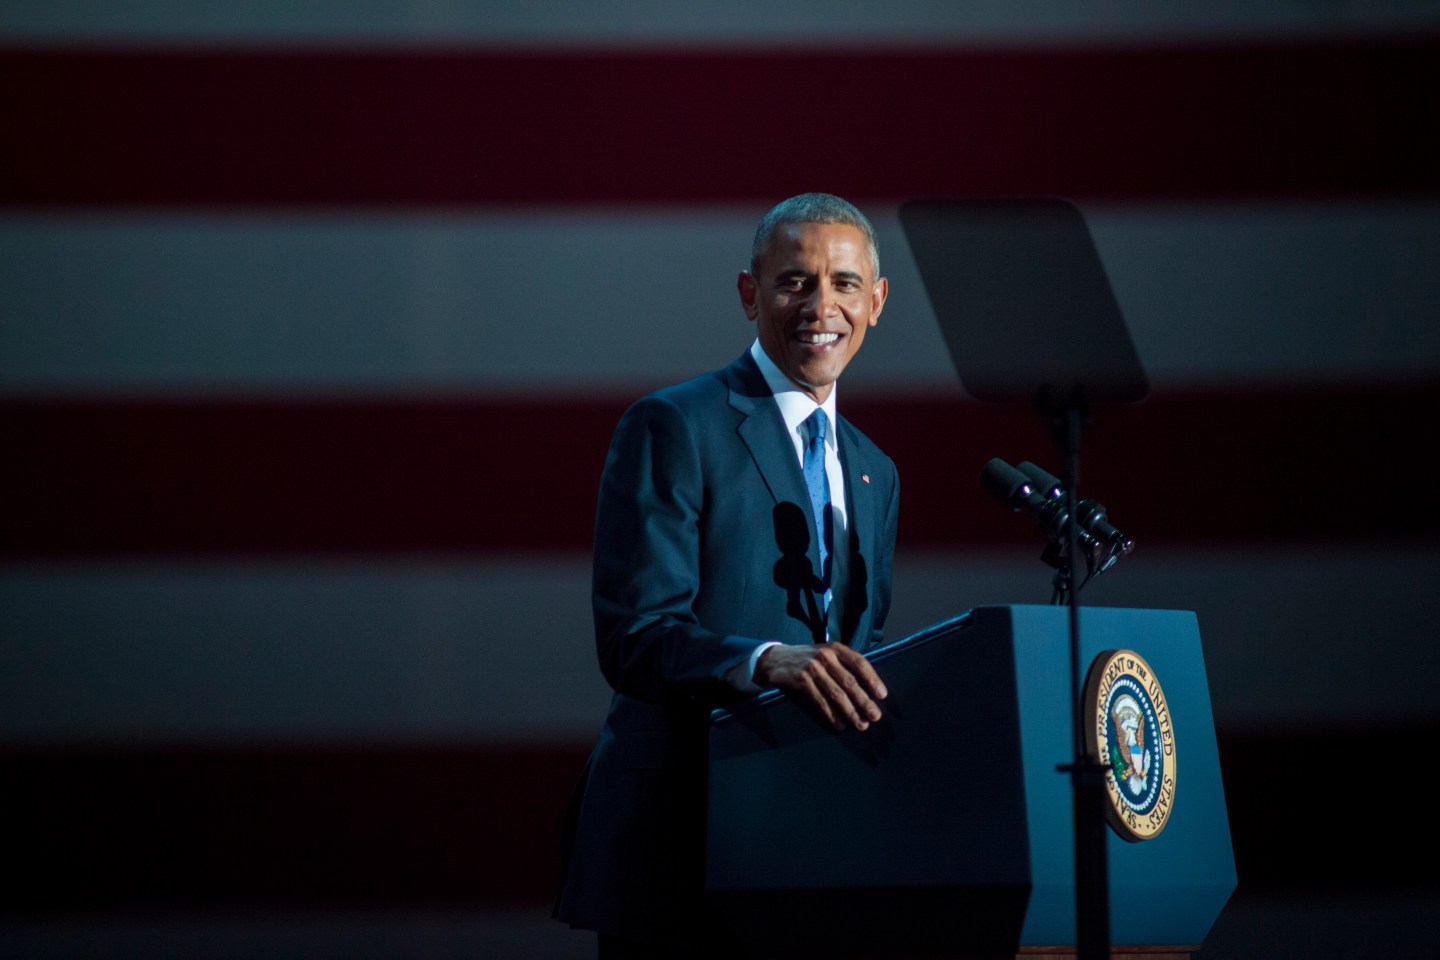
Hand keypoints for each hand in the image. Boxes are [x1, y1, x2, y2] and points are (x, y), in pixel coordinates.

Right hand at [754, 643, 887, 731]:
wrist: (775, 659)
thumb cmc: (807, 660)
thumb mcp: (826, 654)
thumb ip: (844, 666)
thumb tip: (868, 690)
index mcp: (836, 648)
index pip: (859, 662)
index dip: (872, 679)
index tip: (882, 695)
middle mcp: (825, 655)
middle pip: (849, 681)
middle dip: (864, 701)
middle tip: (875, 716)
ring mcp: (812, 668)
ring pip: (836, 693)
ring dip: (850, 711)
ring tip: (860, 724)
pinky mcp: (801, 680)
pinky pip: (820, 701)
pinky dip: (831, 714)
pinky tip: (840, 724)